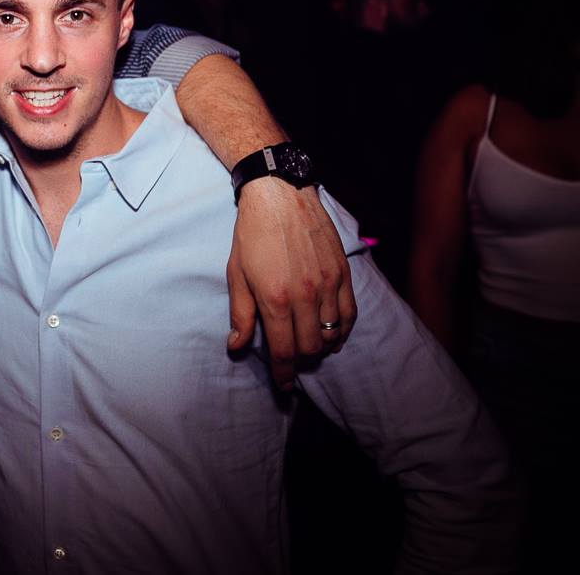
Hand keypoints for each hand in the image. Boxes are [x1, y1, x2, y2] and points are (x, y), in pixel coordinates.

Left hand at [225, 180, 354, 389]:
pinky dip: (341, 331)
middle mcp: (305, 296)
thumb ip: (241, 315)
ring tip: (307, 346)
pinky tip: (331, 334)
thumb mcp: (236, 275)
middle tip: (290, 360)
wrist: (280, 197)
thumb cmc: (252, 235)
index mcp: (275, 298)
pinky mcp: (343, 274)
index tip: (282, 387)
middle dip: (299, 361)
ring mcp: (327, 285)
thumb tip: (237, 347)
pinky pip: (349, 315)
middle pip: (309, 348)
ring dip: (319, 347)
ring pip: (331, 335)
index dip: (283, 375)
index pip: (284, 352)